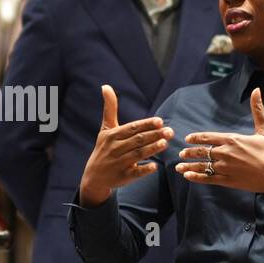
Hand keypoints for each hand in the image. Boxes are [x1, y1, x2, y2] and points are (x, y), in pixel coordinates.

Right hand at [77, 85, 173, 206]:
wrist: (93, 176)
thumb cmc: (104, 148)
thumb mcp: (105, 129)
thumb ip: (110, 108)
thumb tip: (105, 86)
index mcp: (113, 135)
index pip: (132, 128)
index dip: (146, 125)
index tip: (159, 121)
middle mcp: (115, 148)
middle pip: (137, 140)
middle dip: (154, 135)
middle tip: (170, 131)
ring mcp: (119, 163)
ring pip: (137, 154)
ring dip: (152, 149)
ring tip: (165, 143)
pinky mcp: (123, 177)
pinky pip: (135, 172)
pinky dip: (144, 169)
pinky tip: (155, 166)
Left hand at [175, 87, 263, 196]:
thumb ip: (257, 110)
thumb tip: (256, 90)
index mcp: (233, 139)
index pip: (208, 137)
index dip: (196, 138)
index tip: (187, 139)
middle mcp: (226, 153)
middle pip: (202, 151)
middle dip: (190, 152)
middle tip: (181, 153)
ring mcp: (226, 168)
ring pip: (202, 166)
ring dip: (189, 166)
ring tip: (179, 167)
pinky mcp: (228, 181)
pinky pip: (208, 179)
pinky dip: (196, 177)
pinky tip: (188, 176)